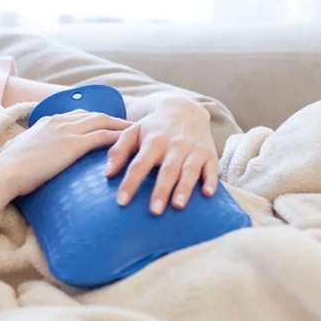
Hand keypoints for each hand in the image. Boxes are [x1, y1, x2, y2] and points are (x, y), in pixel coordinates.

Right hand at [0, 110, 132, 196]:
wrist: (5, 171)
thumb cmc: (8, 168)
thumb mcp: (17, 152)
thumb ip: (25, 149)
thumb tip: (20, 156)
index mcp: (47, 121)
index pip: (77, 115)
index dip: (93, 119)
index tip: (105, 124)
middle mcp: (60, 121)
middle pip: (95, 115)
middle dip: (114, 119)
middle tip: (129, 126)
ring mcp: (68, 130)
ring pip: (103, 122)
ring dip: (122, 126)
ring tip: (138, 133)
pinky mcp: (74, 144)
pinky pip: (104, 137)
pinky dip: (119, 138)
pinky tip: (131, 144)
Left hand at [105, 96, 218, 214]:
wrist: (184, 109)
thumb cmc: (153, 128)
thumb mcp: (133, 132)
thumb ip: (118, 151)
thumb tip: (107, 174)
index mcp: (153, 141)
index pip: (139, 164)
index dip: (130, 183)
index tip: (122, 202)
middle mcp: (174, 145)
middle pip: (167, 170)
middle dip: (161, 190)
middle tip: (154, 211)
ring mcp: (193, 149)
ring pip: (190, 170)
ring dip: (184, 188)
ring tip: (178, 206)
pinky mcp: (210, 153)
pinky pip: (212, 168)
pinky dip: (211, 180)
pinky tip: (208, 194)